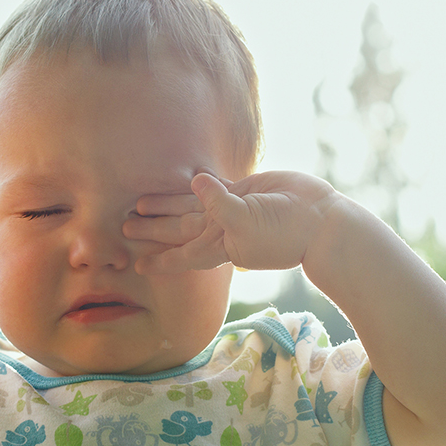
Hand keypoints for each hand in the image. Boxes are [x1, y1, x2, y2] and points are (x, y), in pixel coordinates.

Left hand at [123, 170, 338, 273]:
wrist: (321, 221)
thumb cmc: (285, 232)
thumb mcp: (247, 221)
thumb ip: (218, 202)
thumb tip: (194, 179)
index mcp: (219, 244)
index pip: (181, 253)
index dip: (160, 259)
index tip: (138, 266)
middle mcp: (221, 230)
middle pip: (178, 229)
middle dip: (152, 229)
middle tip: (124, 227)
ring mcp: (231, 211)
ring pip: (191, 207)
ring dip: (167, 205)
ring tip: (140, 203)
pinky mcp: (245, 192)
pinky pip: (215, 188)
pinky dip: (199, 184)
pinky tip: (184, 179)